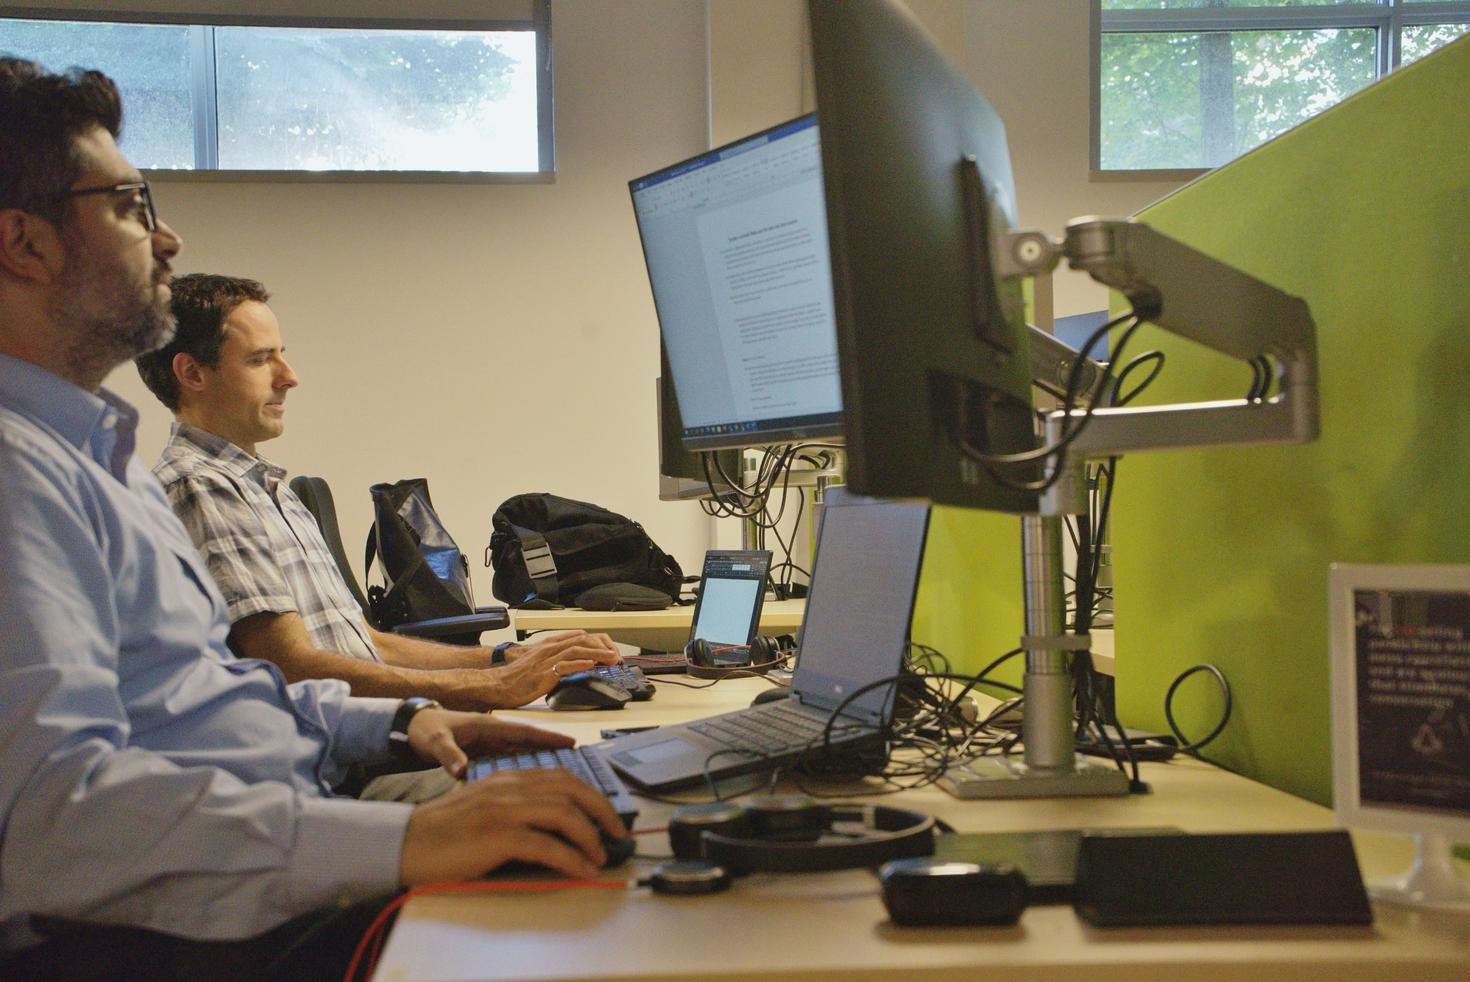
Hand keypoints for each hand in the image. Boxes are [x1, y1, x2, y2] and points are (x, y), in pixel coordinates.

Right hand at [400, 769, 626, 882]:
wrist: (405, 843)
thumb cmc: (445, 832)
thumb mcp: (484, 807)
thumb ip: (516, 806)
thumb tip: (556, 825)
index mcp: (508, 777)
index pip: (562, 776)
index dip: (591, 793)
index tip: (607, 813)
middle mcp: (509, 786)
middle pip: (572, 788)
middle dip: (602, 810)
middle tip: (617, 833)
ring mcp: (503, 809)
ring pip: (564, 813)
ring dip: (590, 837)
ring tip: (600, 857)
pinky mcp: (496, 836)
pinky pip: (547, 846)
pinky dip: (572, 859)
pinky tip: (582, 871)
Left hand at [405, 707, 573, 778]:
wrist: (409, 728)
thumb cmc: (423, 730)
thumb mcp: (435, 740)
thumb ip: (449, 754)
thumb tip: (461, 770)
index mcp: (487, 727)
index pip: (524, 732)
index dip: (548, 738)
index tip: (572, 743)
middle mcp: (494, 735)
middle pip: (530, 744)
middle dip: (554, 752)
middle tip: (579, 763)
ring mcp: (490, 745)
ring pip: (523, 754)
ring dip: (542, 762)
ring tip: (565, 776)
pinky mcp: (484, 756)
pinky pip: (511, 763)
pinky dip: (525, 771)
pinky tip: (535, 785)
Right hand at [489, 631, 620, 707]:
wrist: (499, 685)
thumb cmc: (519, 677)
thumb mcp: (542, 662)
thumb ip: (559, 660)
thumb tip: (579, 664)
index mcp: (551, 645)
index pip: (581, 636)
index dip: (599, 642)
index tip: (611, 651)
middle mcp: (550, 648)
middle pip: (582, 640)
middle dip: (603, 647)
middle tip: (616, 657)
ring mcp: (547, 660)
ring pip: (577, 650)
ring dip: (597, 654)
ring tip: (611, 659)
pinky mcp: (544, 673)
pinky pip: (564, 665)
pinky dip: (579, 664)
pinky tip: (591, 665)